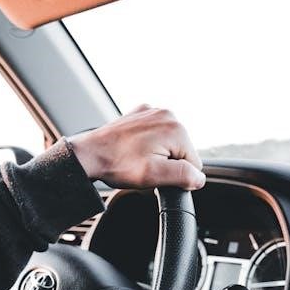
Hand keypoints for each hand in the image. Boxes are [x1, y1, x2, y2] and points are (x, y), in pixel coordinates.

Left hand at [69, 105, 205, 190]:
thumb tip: (200, 178)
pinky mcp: (141, 114)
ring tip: (136, 158)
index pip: (193, 163)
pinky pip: (155, 134)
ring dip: (157, 154)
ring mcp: (153, 111)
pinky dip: (147, 144)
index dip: (176, 176)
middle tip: (144, 167)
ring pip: (169, 144)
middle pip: (182, 152)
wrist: (89, 154)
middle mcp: (167, 115)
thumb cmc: (118, 164)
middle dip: (167, 163)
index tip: (156, 174)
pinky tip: (132, 149)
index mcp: (176, 129)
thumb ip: (184, 176)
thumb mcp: (155, 176)